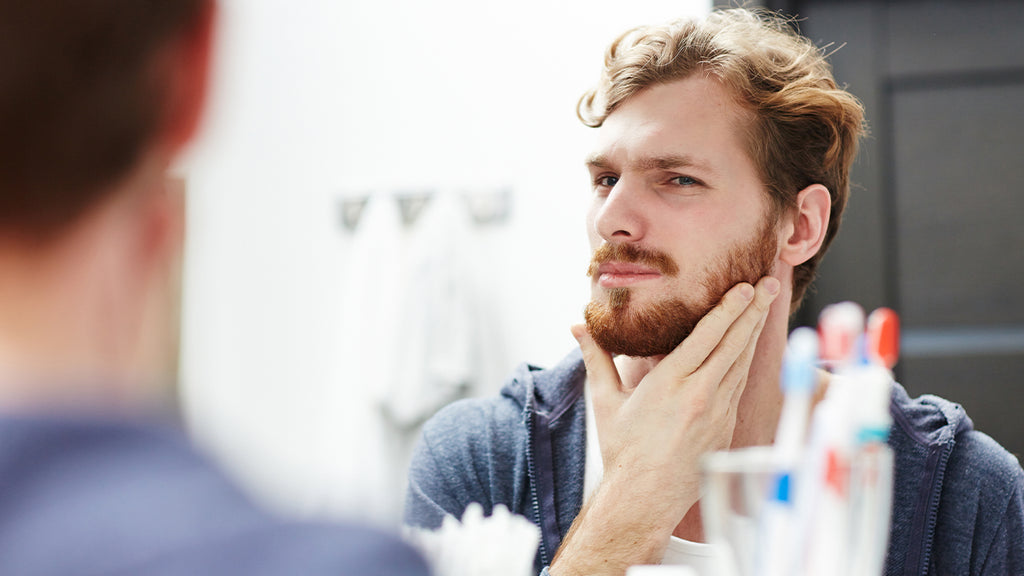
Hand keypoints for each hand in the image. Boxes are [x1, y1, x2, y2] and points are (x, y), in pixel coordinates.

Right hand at [550, 277, 779, 575]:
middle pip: (734, 344)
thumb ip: (596, 358)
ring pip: (741, 364)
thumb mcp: (605, 400)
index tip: (744, 288)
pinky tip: (749, 347)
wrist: (644, 498)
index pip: (707, 336)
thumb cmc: (622, 450)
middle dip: (753, 311)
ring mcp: (717, 413)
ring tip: (764, 307)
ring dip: (753, 333)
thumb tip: (577, 326)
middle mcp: (699, 395)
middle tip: (768, 284)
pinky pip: (739, 387)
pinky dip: (745, 363)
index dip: (728, 309)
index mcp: (670, 383)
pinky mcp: (726, 429)